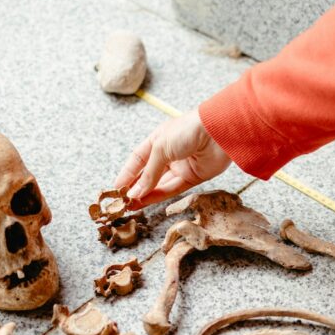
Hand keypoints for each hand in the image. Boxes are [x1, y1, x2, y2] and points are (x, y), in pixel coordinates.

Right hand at [114, 109, 231, 207]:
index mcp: (158, 139)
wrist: (218, 131)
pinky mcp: (193, 177)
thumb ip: (148, 173)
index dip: (127, 173)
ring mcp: (181, 166)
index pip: (138, 159)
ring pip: (159, 184)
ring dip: (145, 194)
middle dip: (135, 187)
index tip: (116, 187)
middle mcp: (169, 153)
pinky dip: (158, 195)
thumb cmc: (188, 130)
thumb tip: (135, 192)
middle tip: (121, 201)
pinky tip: (145, 201)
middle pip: (148, 174)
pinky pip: (172, 189)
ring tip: (130, 205)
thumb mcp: (161, 148)